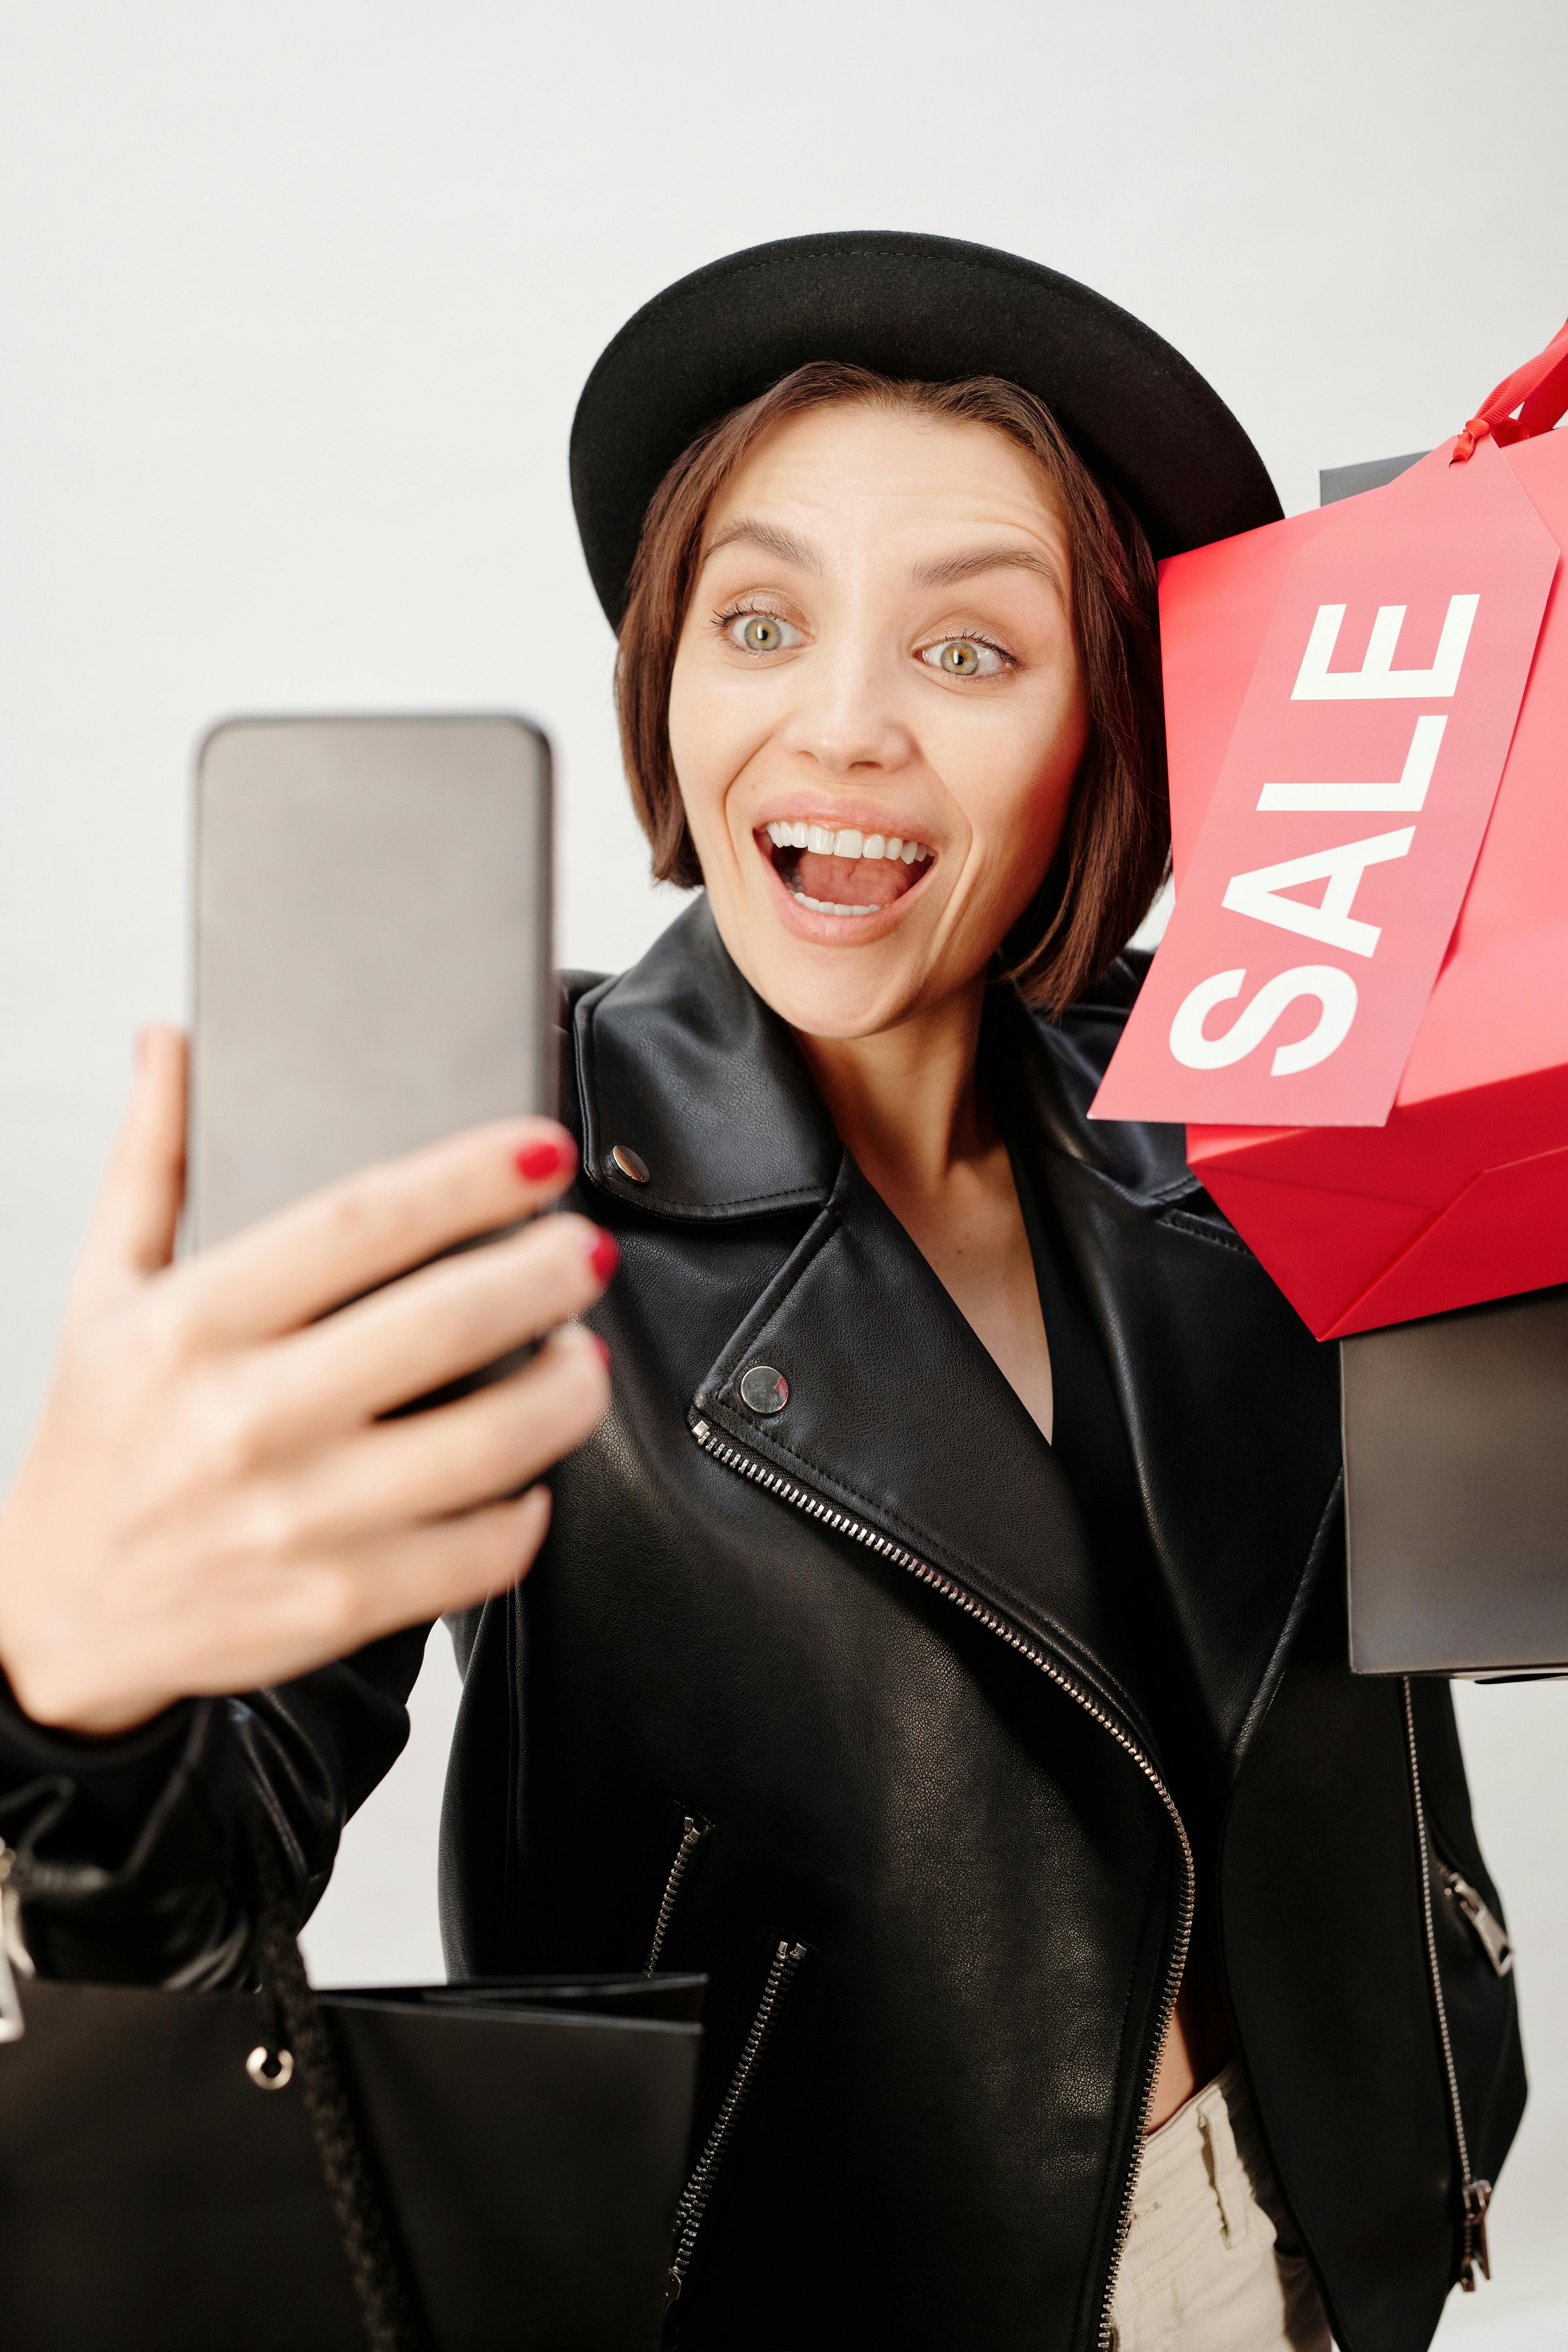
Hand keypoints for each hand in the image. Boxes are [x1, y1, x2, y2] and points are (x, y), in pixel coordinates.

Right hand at [0, 1027, 612, 1735]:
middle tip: (586, 1246)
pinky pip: (479, 1552)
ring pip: (488, 1443)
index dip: (470, 1177)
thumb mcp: (102, 1290)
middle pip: (445, 1323)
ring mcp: (296, 1519)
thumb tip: (172, 1042)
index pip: (359, 1221)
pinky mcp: (336, 1604)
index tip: (541, 1149)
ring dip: (567, 1388)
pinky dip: (527, 1507)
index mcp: (189, 1325)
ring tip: (584, 1352)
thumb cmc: (99, 1441)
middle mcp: (242, 1419)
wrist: (58, 1619)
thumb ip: (151, 1160)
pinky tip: (532, 1469)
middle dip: (546, 1272)